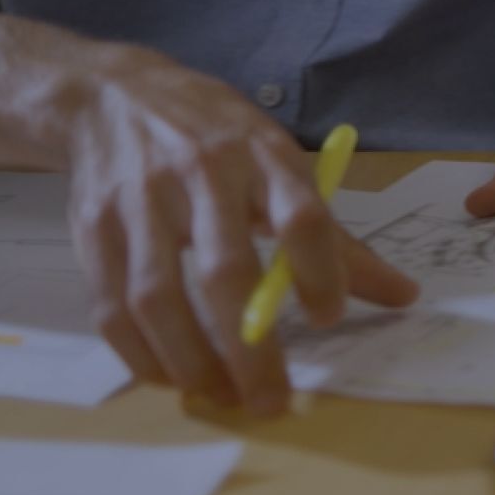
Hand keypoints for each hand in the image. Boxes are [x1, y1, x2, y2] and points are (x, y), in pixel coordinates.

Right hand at [61, 48, 417, 413]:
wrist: (113, 95)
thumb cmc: (214, 134)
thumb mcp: (276, 160)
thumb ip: (331, 233)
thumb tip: (402, 295)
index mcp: (261, 151)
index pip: (300, 211)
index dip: (318, 268)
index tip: (330, 316)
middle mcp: (201, 171)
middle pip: (224, 267)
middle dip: (250, 345)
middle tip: (272, 399)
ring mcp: (139, 199)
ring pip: (159, 295)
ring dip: (191, 359)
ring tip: (222, 396)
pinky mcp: (92, 227)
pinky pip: (112, 305)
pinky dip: (140, 353)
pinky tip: (170, 376)